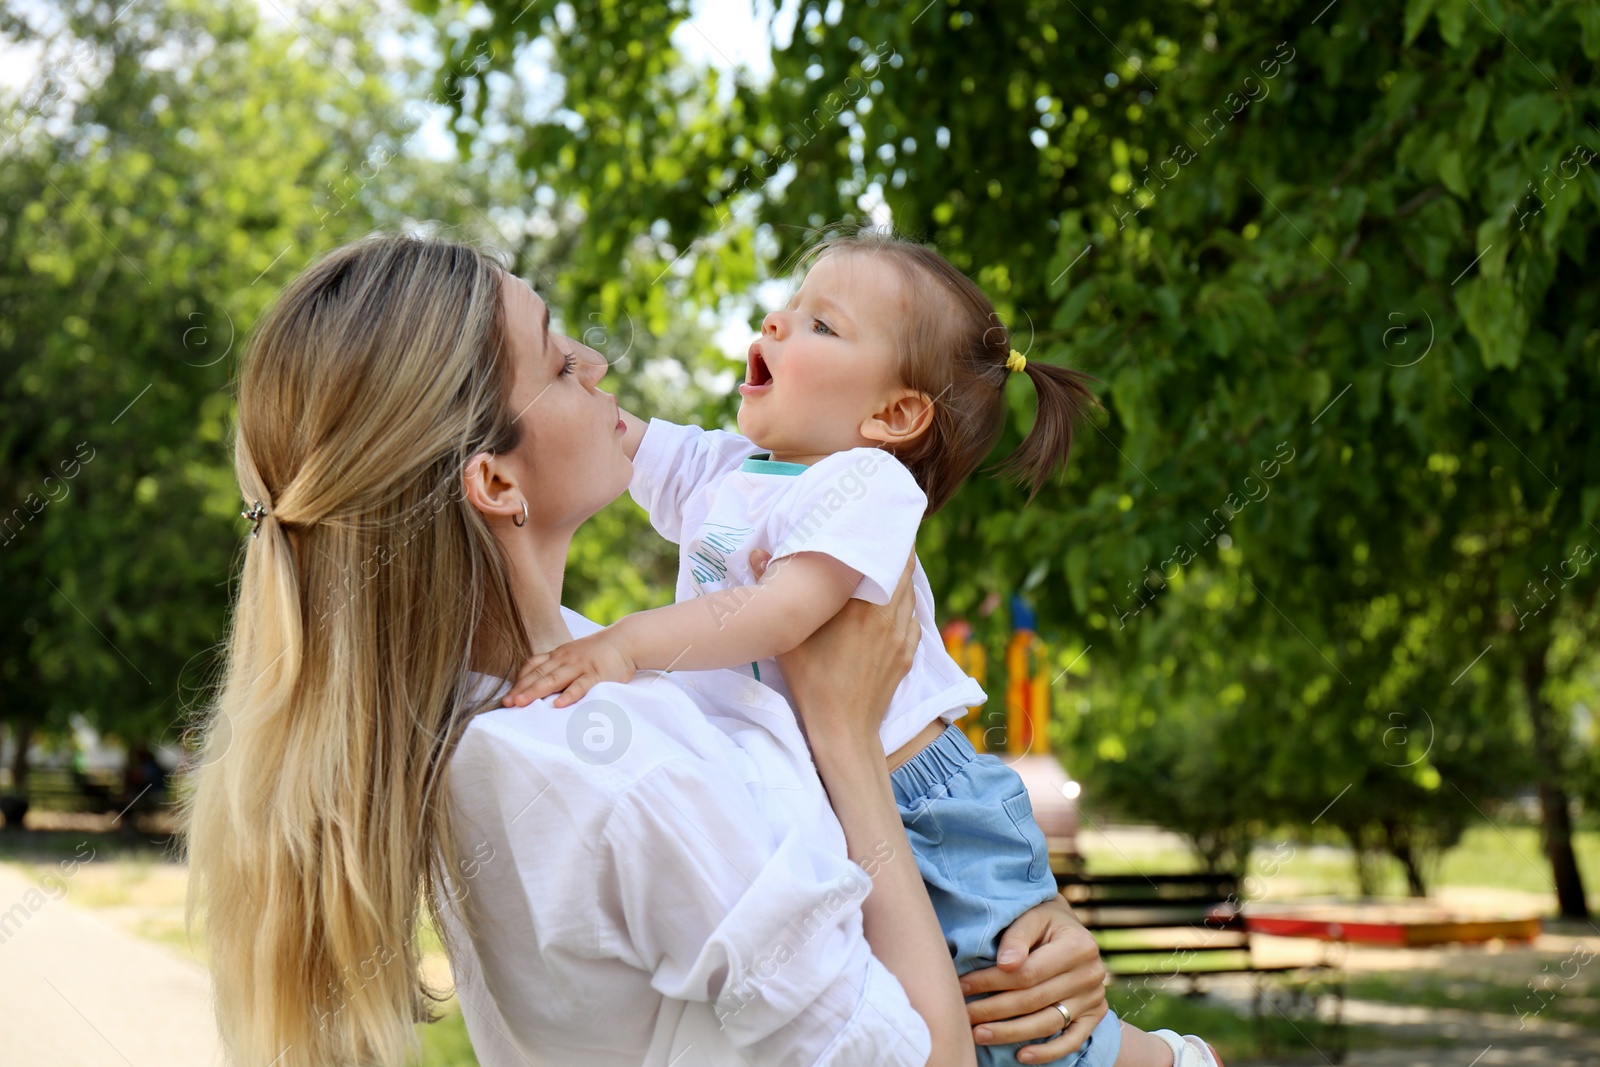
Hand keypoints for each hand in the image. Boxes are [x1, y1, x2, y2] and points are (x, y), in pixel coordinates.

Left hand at [502, 628, 637, 708]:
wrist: (624, 641)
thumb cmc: (598, 652)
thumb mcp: (573, 655)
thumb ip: (558, 667)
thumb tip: (539, 685)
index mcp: (558, 655)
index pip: (533, 666)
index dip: (519, 680)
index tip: (507, 695)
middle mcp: (565, 659)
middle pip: (538, 675)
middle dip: (521, 689)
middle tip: (506, 703)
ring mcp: (580, 666)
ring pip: (553, 680)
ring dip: (535, 691)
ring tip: (521, 703)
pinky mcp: (596, 675)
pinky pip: (580, 685)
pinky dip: (568, 695)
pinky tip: (558, 705)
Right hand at [768, 553, 918, 749]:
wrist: (844, 730)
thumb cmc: (813, 683)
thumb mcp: (788, 638)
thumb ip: (775, 591)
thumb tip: (757, 553)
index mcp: (864, 608)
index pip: (888, 560)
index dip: (888, 538)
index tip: (879, 521)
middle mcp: (889, 617)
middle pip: (904, 572)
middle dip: (896, 553)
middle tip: (882, 536)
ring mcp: (902, 637)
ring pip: (911, 595)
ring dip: (902, 578)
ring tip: (887, 564)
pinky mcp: (907, 655)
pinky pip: (912, 619)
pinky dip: (905, 605)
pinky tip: (892, 602)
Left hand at [960, 895, 1109, 1062]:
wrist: (1068, 928)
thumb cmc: (1043, 920)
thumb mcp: (1032, 916)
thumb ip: (1017, 937)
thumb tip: (1005, 964)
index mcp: (1078, 945)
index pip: (1029, 973)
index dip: (992, 981)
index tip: (963, 986)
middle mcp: (1092, 974)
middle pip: (1035, 1000)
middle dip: (995, 1010)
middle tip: (965, 1016)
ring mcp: (1094, 998)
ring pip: (1049, 1023)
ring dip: (1011, 1033)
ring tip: (980, 1035)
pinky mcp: (1094, 1016)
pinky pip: (1072, 1041)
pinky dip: (1047, 1052)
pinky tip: (1021, 1056)